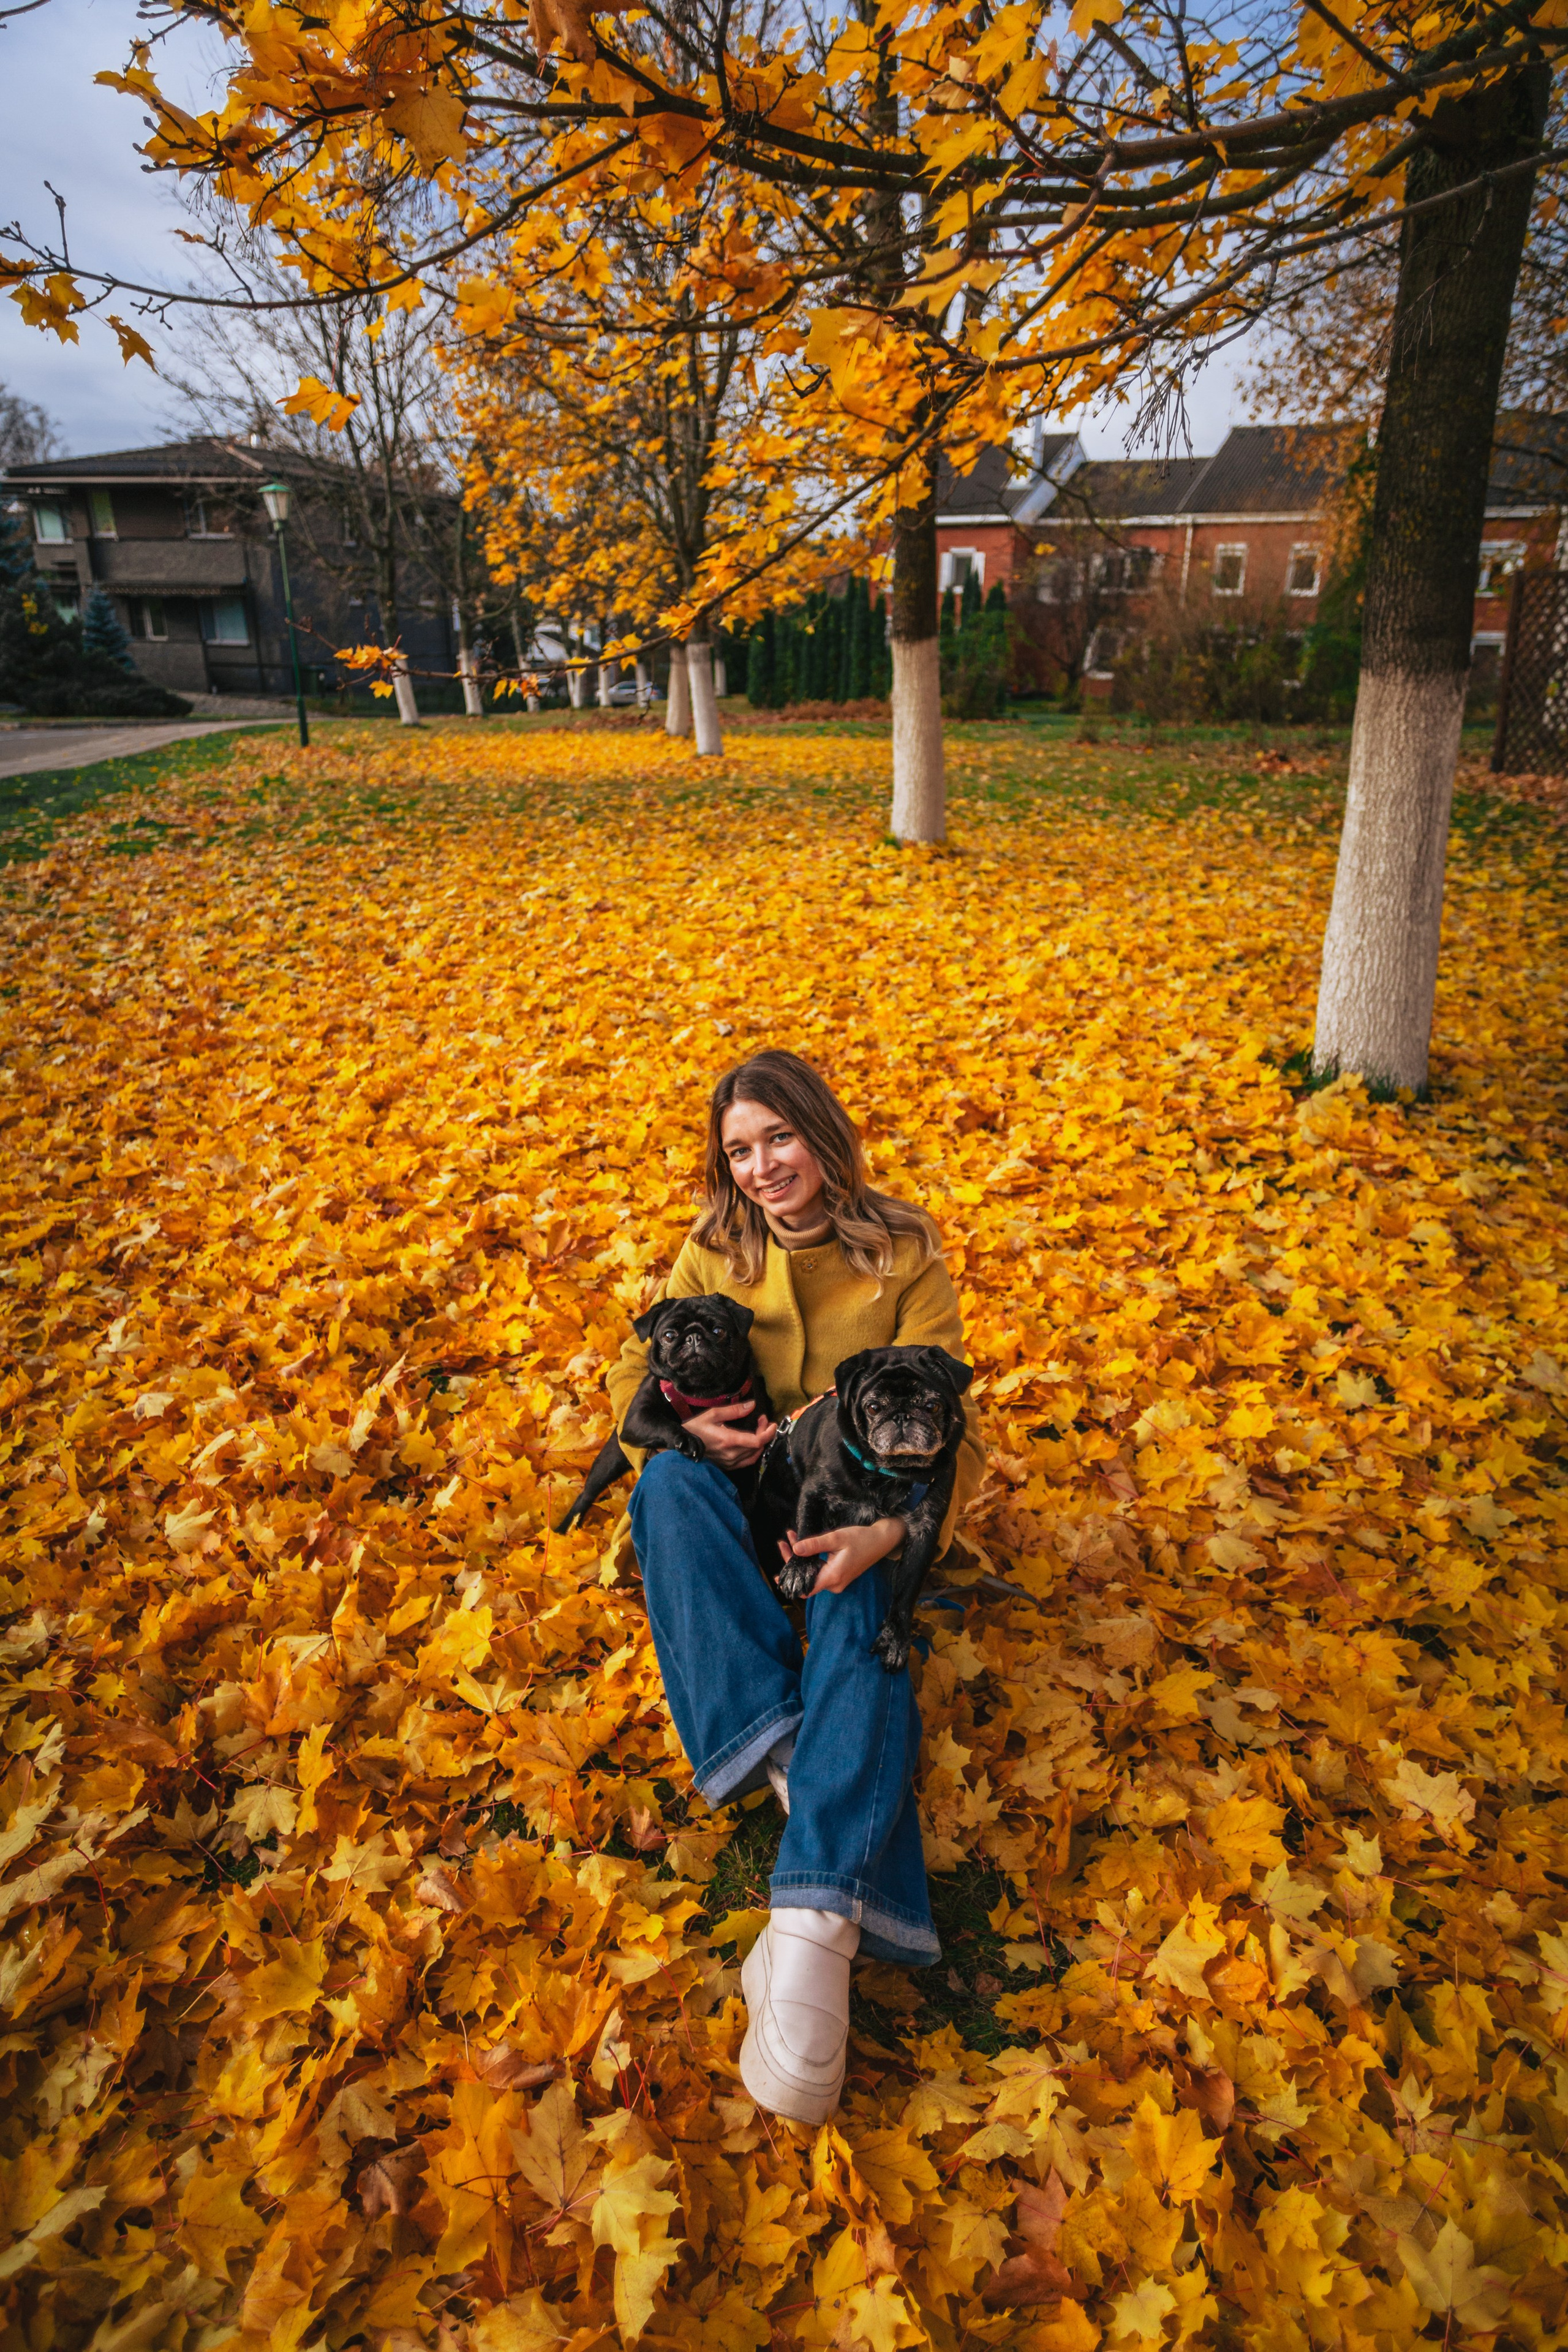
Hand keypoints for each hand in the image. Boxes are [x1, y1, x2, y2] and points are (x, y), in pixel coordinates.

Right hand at [682, 1397, 777, 1470]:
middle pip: (758, 1447)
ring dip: (760, 1442)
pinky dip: (754, 1452)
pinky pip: (747, 1461)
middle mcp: (732, 1454)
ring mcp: (730, 1462)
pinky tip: (751, 1442)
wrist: (682, 1445)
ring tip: (757, 1429)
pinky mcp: (728, 1466)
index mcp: (729, 1440)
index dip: (768, 1432)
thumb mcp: (713, 1414)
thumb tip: (752, 1405)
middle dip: (764, 1432)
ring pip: (755, 1455)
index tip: (770, 1422)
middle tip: (761, 1420)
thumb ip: (734, 1410)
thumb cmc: (696, 1428)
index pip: (758, 1441)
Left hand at [780, 1517, 906, 1594]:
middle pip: (806, 1579)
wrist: (880, 1541)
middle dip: (792, 1562)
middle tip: (783, 1542)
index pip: (805, 1589)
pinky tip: (803, 1546)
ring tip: (790, 1539)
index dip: (790, 1582)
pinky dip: (810, 1559)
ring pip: (812, 1574)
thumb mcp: (836, 1538)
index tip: (778, 1571)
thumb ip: (815, 1544)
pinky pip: (820, 1571)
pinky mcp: (838, 1575)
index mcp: (833, 1577)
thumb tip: (795, 1549)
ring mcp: (837, 1581)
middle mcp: (834, 1584)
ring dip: (801, 1558)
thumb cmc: (861, 1538)